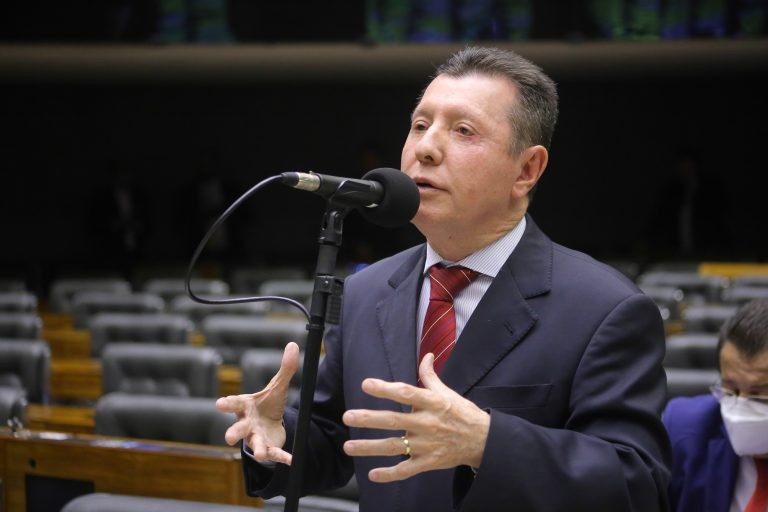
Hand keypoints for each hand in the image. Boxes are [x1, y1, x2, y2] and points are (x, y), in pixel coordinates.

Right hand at [216, 342, 299, 464]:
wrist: (272, 424)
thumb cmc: (268, 404)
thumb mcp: (277, 386)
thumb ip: (285, 368)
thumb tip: (293, 345)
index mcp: (245, 406)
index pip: (234, 404)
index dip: (226, 404)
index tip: (219, 404)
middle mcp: (247, 423)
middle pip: (238, 429)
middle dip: (233, 433)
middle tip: (228, 438)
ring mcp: (256, 437)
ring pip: (254, 444)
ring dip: (257, 449)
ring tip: (260, 454)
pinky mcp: (268, 447)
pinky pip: (274, 453)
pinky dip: (281, 457)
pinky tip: (290, 460)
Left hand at [342, 353, 489, 482]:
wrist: (483, 441)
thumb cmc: (462, 413)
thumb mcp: (447, 392)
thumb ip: (430, 376)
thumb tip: (426, 355)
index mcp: (432, 403)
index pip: (406, 393)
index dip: (386, 389)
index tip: (366, 384)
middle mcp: (427, 423)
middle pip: (394, 420)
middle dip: (370, 419)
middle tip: (348, 417)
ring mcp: (427, 445)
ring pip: (395, 446)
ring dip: (370, 447)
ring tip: (349, 446)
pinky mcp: (428, 462)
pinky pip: (407, 470)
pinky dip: (390, 474)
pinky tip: (372, 474)